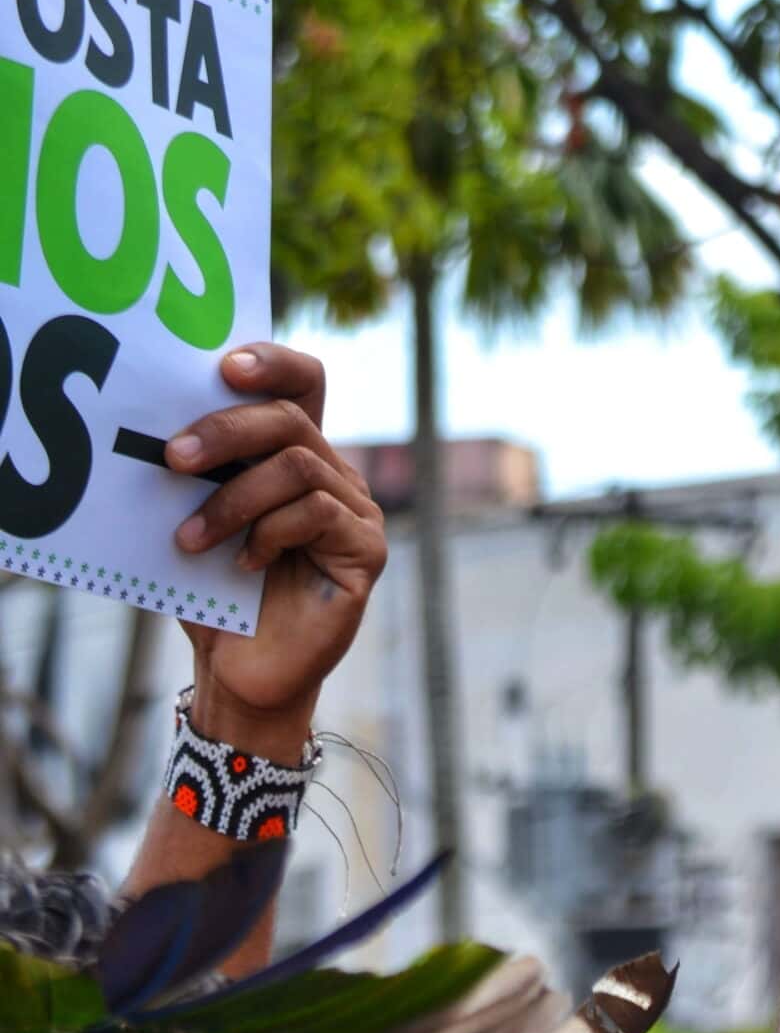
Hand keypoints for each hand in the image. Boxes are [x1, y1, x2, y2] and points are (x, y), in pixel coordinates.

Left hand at [167, 344, 387, 759]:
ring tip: (189, 539)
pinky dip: (269, 533)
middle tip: (170, 457)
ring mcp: (357, 514)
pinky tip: (243, 564)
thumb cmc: (214, 594)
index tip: (224, 365)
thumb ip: (199, 474)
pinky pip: (317, 514)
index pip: (304, 384)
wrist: (240, 671)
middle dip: (224, 430)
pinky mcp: (366, 552)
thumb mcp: (195, 518)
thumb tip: (160, 428)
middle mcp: (336, 476)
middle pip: (291, 420)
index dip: (274, 362)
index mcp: (297, 455)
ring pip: (299, 466)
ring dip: (232, 499)